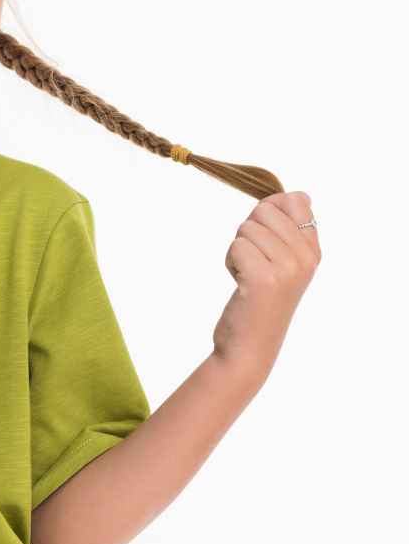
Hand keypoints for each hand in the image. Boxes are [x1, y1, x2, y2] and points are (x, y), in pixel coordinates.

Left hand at [212, 190, 320, 382]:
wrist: (248, 349)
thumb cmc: (259, 305)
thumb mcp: (282, 264)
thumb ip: (289, 229)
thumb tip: (299, 193)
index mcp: (314, 250)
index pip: (293, 201)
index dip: (267, 215)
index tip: (264, 244)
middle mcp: (307, 257)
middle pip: (264, 210)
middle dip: (248, 234)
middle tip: (253, 265)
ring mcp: (288, 268)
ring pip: (247, 228)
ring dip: (237, 251)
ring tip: (247, 277)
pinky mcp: (265, 278)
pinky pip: (236, 245)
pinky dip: (230, 263)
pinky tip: (240, 285)